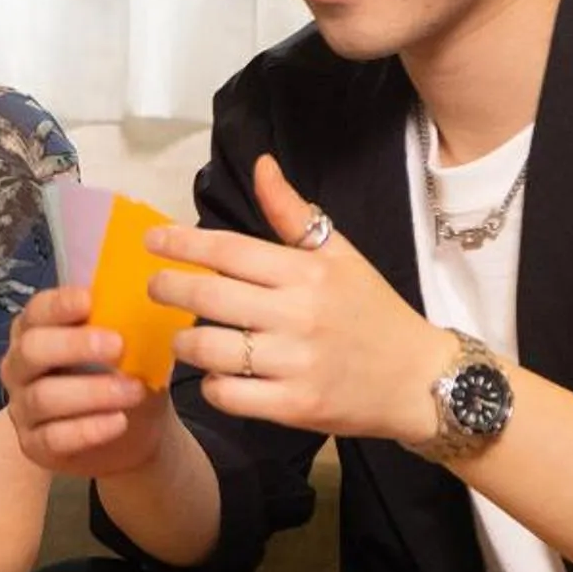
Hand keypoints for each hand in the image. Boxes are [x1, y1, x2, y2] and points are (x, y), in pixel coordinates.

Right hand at [0, 284, 175, 477]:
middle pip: (31, 350)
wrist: (132, 431)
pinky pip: (53, 437)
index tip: (90, 301)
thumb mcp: (130, 346)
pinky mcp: (33, 445)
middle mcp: (20, 366)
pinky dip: (89, 429)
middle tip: (117, 346)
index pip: (36, 311)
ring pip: (43, 397)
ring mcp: (22, 407)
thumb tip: (141, 301)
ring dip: (92, 392)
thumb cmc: (124, 376)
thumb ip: (125, 325)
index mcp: (37, 331)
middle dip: (73, 345)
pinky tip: (118, 422)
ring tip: (133, 391)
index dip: (59, 305)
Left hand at [146, 156, 443, 445]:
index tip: (151, 240)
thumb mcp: (341, 256)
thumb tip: (260, 165)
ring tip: (185, 337)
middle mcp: (299, 314)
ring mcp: (296, 362)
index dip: (181, 244)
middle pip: (207, 297)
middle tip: (157, 288)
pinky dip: (211, 385)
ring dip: (184, 342)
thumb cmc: (373, 311)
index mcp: (308, 273)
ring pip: (208, 349)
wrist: (421, 379)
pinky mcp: (295, 405)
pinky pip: (227, 393)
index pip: (229, 250)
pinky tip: (217, 375)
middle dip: (167, 289)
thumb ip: (293, 215)